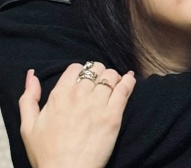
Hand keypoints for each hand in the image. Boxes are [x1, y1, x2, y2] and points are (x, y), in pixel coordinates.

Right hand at [19, 62, 135, 167]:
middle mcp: (79, 95)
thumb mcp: (28, 126)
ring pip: (110, 76)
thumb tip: (32, 75)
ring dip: (112, 78)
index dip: (81, 72)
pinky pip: (125, 88)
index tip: (84, 80)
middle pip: (95, 69)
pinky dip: (128, 80)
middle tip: (100, 83)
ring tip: (114, 85)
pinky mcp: (113, 114)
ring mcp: (98, 103)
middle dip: (98, 73)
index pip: (76, 68)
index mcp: (59, 95)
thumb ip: (28, 99)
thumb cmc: (46, 154)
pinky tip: (129, 79)